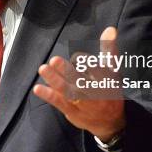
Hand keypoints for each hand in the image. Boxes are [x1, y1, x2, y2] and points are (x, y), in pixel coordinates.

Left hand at [33, 27, 125, 141]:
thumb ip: (109, 49)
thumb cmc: (110, 89)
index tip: (78, 57)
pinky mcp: (73, 112)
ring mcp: (83, 104)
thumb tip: (110, 29)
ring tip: (43, 69)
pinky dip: (49, 96)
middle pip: (82, 83)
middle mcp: (95, 94)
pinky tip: (38, 88)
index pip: (99, 72)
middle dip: (68, 72)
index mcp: (107, 82)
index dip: (88, 65)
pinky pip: (60, 104)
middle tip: (55, 60)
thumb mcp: (113, 70)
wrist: (110, 122)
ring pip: (69, 93)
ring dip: (55, 81)